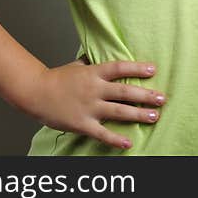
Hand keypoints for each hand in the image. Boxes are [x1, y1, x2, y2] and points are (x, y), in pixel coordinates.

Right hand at [25, 57, 165, 149]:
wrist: (35, 92)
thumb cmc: (56, 78)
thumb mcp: (77, 65)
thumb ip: (92, 62)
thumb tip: (103, 54)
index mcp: (93, 73)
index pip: (120, 68)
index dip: (138, 68)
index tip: (154, 69)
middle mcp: (94, 89)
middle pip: (125, 92)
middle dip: (146, 95)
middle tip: (162, 98)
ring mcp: (89, 107)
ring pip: (118, 111)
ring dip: (138, 114)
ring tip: (155, 116)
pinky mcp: (82, 123)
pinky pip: (102, 133)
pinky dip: (115, 139)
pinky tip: (128, 143)